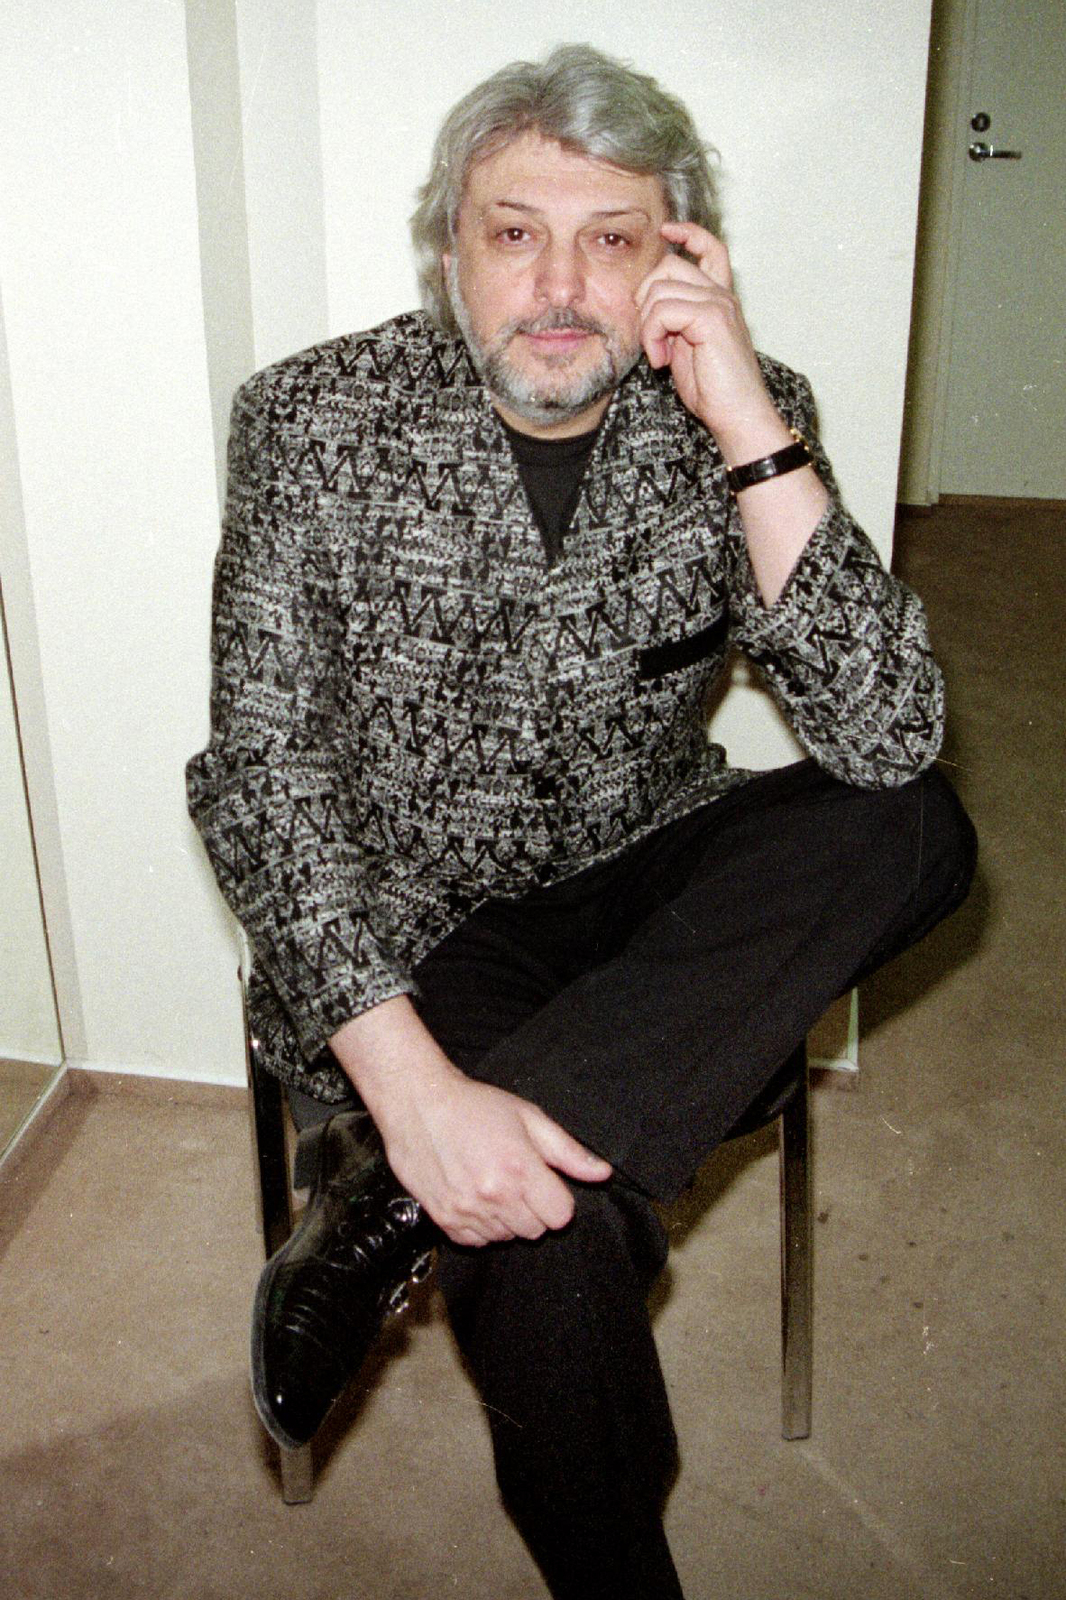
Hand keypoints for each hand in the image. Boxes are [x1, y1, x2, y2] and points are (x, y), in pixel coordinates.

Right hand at [330, 996, 611, 1246]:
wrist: (417, 1103)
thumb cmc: (474, 1105)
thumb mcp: (528, 1117)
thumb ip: (568, 1151)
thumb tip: (602, 1173)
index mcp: (520, 1169)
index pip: (561, 1217)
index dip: (557, 1199)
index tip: (544, 1182)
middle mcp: (493, 1195)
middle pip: (535, 1230)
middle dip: (533, 1208)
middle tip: (515, 1178)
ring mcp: (466, 1210)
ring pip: (506, 1237)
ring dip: (506, 1217)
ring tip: (491, 1182)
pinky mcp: (443, 1219)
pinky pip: (477, 1241)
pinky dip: (480, 1225)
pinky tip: (473, 1195)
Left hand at [636, 222, 782, 454]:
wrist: (737, 415)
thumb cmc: (713, 390)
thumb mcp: (685, 348)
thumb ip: (672, 321)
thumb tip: (646, 306)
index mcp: (719, 299)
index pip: (709, 247)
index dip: (687, 233)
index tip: (666, 231)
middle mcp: (721, 295)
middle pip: (668, 266)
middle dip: (645, 299)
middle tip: (652, 338)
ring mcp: (719, 304)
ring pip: (659, 290)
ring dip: (647, 327)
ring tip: (659, 356)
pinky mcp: (712, 318)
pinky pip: (662, 311)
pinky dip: (652, 336)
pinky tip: (662, 361)